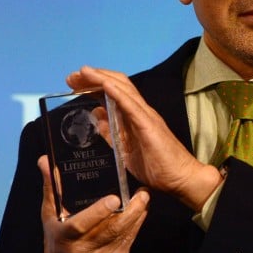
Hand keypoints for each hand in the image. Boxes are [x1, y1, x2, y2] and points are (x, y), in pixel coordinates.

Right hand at [40, 156, 149, 252]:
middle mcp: (83, 251)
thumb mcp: (50, 217)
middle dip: (131, 210)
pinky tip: (141, 211)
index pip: (81, 226)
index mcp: (64, 238)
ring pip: (125, 234)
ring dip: (138, 215)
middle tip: (142, 193)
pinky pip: (130, 240)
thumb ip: (52, 188)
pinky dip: (136, 225)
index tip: (114, 198)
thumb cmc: (57, 241)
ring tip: (144, 197)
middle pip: (111, 229)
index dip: (98, 212)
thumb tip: (46, 160)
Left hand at [67, 65, 221, 210]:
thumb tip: (96, 115)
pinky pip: (132, 106)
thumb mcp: (124, 150)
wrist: (181, 178)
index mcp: (134, 117)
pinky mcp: (149, 125)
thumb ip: (111, 133)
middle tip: (71, 76)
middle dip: (93, 77)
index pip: (114, 92)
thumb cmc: (157, 167)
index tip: (74, 83)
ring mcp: (146, 116)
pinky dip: (118, 93)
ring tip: (82, 73)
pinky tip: (105, 86)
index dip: (94, 84)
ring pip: (124, 90)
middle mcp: (141, 111)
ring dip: (102, 79)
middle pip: (117, 85)